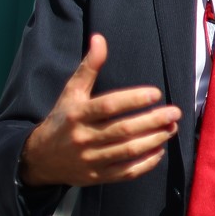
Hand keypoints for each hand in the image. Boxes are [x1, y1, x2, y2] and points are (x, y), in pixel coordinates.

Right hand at [19, 34, 180, 186]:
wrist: (39, 159)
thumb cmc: (62, 118)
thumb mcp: (71, 92)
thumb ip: (88, 66)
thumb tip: (99, 38)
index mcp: (77, 114)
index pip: (108, 106)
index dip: (133, 99)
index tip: (156, 93)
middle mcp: (83, 138)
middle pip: (123, 130)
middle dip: (152, 120)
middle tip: (175, 112)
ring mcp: (90, 160)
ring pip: (127, 151)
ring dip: (154, 140)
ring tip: (171, 128)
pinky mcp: (96, 177)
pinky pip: (125, 173)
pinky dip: (145, 163)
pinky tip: (159, 150)